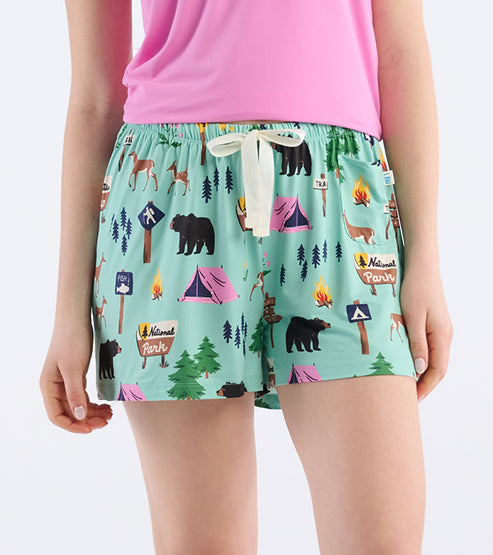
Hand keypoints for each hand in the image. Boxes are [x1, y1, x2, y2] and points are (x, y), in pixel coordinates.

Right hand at [39, 320, 112, 432]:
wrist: (76, 319)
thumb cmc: (72, 340)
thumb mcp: (73, 368)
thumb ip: (75, 393)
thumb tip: (79, 417)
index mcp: (48, 386)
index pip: (57, 416)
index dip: (73, 426)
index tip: (91, 429)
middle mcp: (54, 386)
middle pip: (70, 412)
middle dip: (87, 420)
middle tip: (107, 421)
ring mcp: (65, 381)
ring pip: (78, 405)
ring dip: (93, 412)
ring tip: (110, 414)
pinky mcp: (75, 375)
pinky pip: (83, 396)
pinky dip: (94, 402)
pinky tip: (107, 405)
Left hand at [399, 267, 453, 401]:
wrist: (421, 268)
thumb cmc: (415, 289)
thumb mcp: (413, 317)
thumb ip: (416, 343)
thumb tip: (420, 370)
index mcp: (441, 335)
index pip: (437, 370)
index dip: (426, 387)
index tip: (412, 400)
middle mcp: (445, 335)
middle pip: (438, 368)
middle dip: (424, 385)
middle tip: (407, 399)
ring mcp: (440, 330)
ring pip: (434, 359)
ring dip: (422, 374)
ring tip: (406, 386)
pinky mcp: (433, 325)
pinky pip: (430, 349)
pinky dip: (421, 361)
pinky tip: (408, 365)